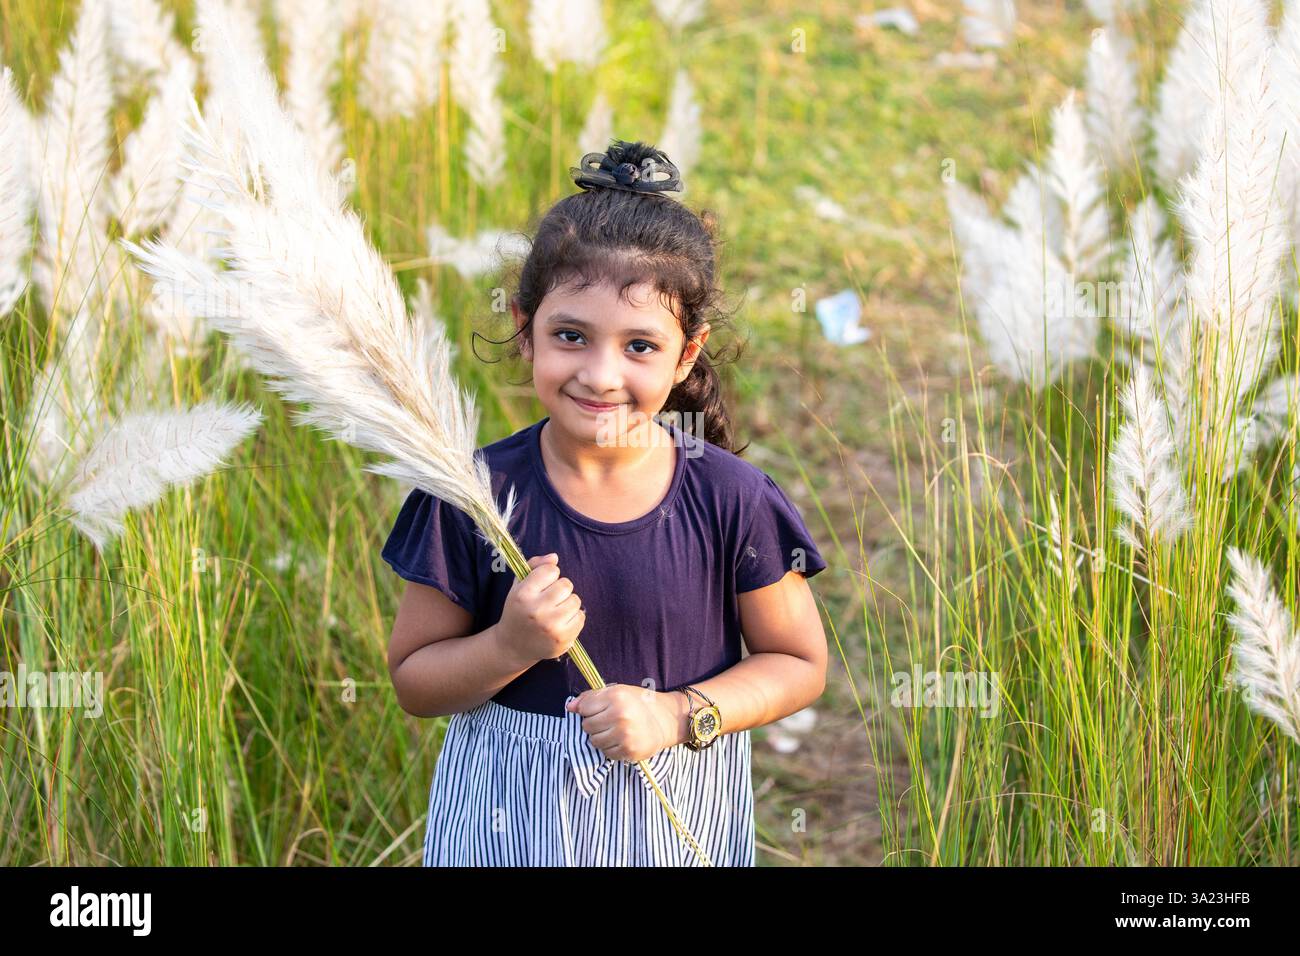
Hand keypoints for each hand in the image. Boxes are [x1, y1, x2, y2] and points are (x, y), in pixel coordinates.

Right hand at [495, 553, 585, 668]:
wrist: (513, 646)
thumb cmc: (518, 611)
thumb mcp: (518, 586)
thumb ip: (535, 566)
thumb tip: (554, 557)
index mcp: (523, 594)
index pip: (551, 570)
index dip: (549, 576)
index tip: (542, 586)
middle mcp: (536, 610)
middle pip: (566, 584)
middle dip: (560, 590)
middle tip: (550, 600)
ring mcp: (551, 627)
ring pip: (576, 600)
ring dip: (568, 603)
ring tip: (555, 611)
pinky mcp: (563, 639)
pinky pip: (581, 617)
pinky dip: (574, 618)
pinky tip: (560, 623)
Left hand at [564, 684, 680, 762]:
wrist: (667, 720)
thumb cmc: (638, 703)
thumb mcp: (617, 691)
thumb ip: (591, 697)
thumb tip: (569, 707)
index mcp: (616, 696)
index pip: (584, 708)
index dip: (587, 710)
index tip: (598, 710)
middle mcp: (620, 715)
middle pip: (586, 726)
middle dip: (593, 724)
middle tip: (607, 721)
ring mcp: (624, 735)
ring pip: (594, 741)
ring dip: (600, 737)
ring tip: (613, 731)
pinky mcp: (629, 751)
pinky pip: (606, 753)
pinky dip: (610, 748)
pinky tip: (620, 740)